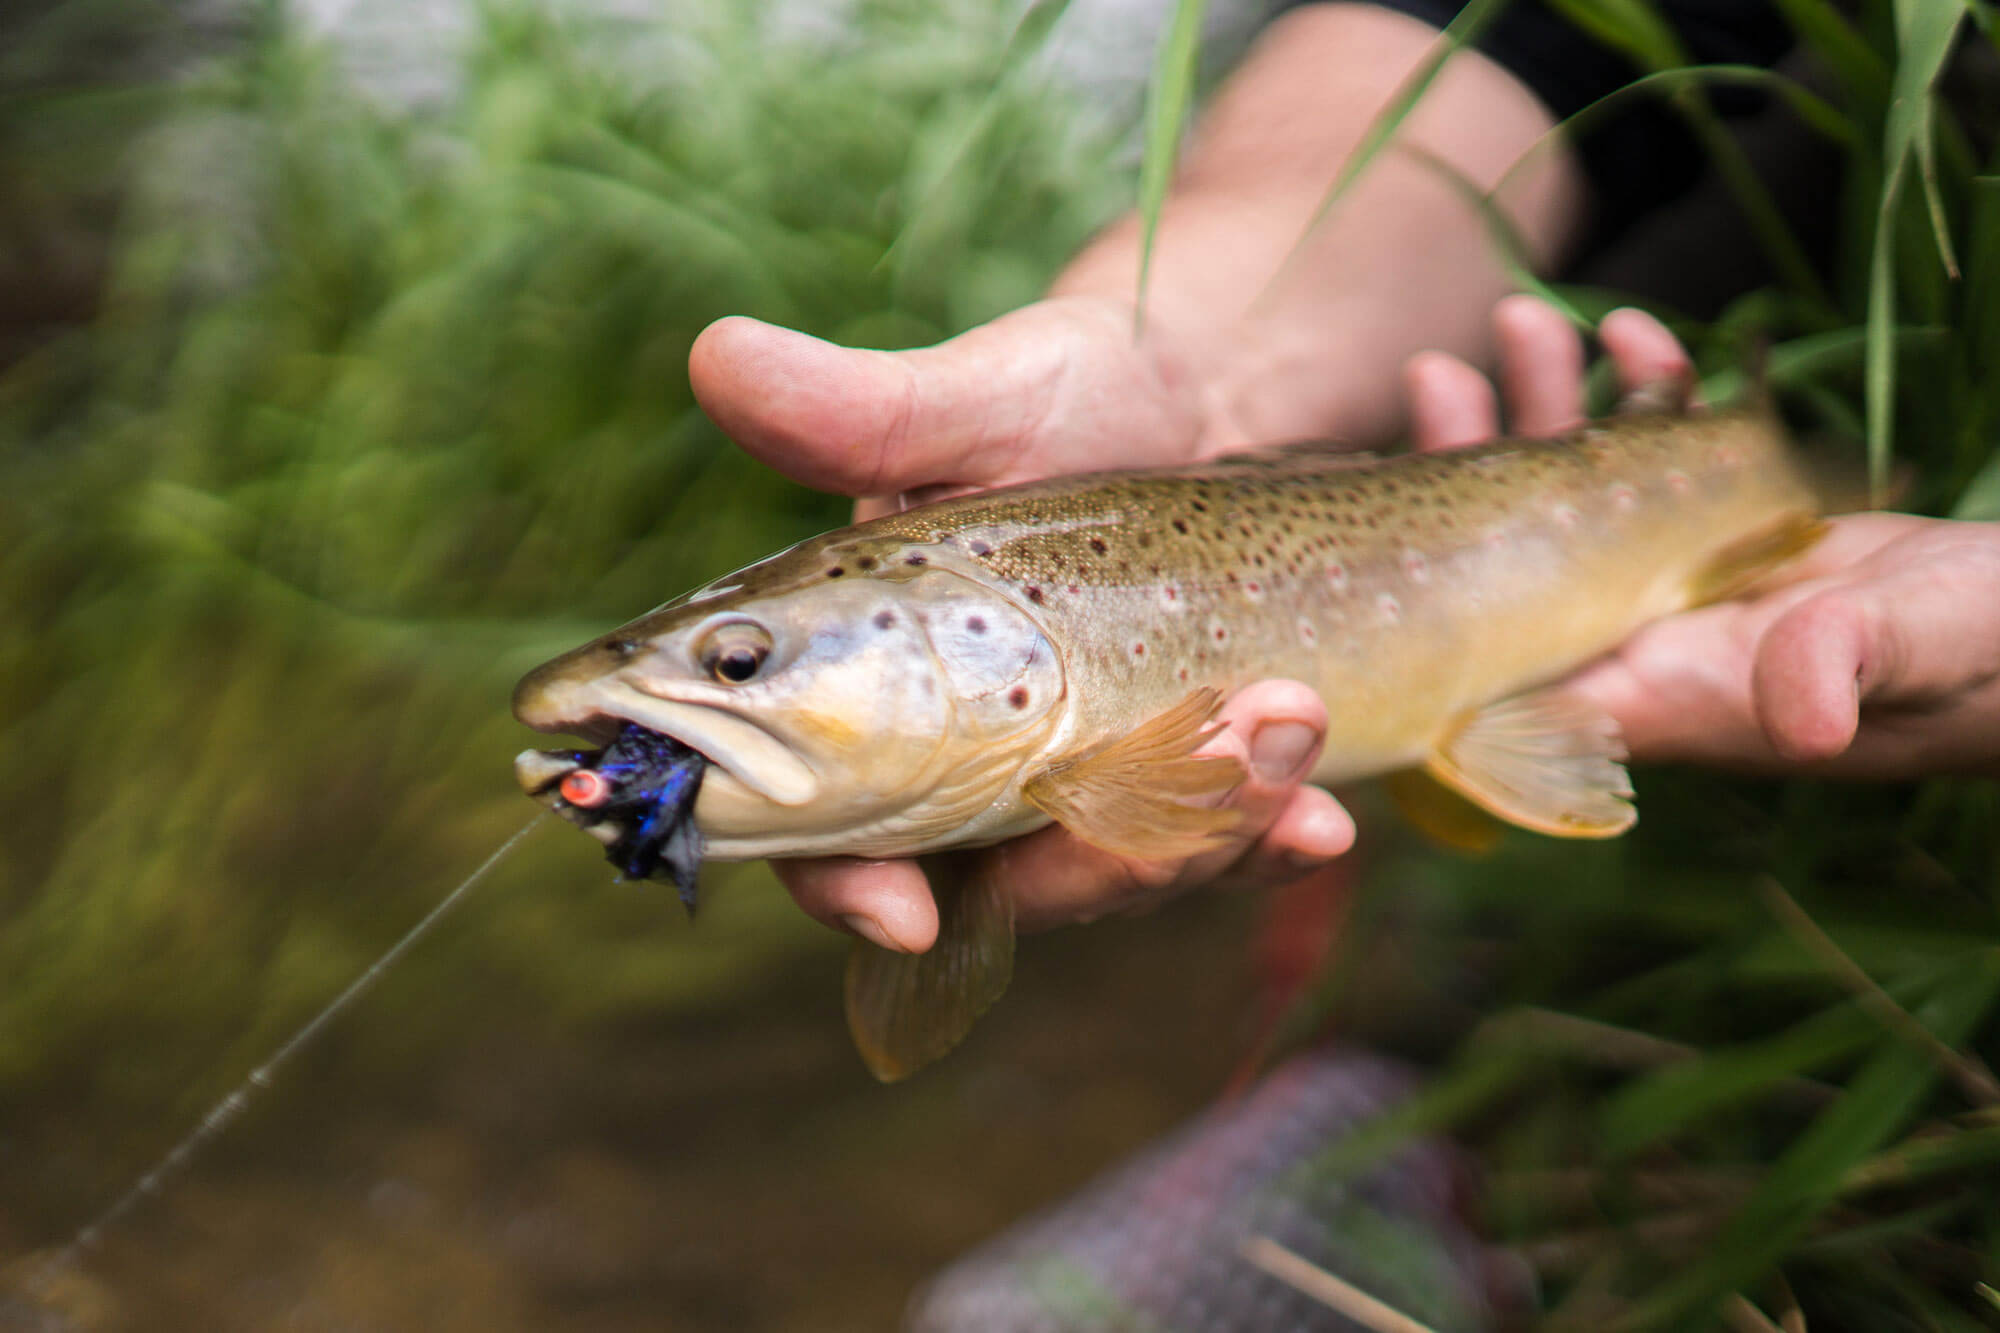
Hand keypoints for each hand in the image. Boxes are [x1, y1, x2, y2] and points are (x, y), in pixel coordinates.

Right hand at [690, 297, 1355, 949]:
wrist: (1210, 399)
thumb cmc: (1060, 399)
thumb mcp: (977, 402)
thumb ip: (862, 414)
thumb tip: (718, 354)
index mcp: (880, 698)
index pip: (830, 829)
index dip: (848, 886)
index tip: (901, 915)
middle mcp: (970, 770)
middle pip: (1003, 885)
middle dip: (1102, 855)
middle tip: (1207, 754)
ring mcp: (1083, 791)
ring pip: (1123, 873)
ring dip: (1209, 830)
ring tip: (1292, 722)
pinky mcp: (1181, 785)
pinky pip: (1217, 846)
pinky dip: (1271, 838)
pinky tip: (1329, 819)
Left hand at [1412, 297, 1999, 779]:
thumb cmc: (1987, 663)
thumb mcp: (1920, 653)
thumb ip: (1849, 667)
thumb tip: (1805, 715)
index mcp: (1658, 694)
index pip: (1507, 669)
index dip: (1435, 601)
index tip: (1397, 508)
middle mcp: (1646, 643)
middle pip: (1513, 564)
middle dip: (1471, 465)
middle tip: (1437, 374)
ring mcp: (1678, 586)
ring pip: (1575, 498)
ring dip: (1548, 409)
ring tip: (1523, 322)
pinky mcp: (1727, 535)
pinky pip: (1656, 460)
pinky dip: (1641, 392)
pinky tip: (1632, 331)